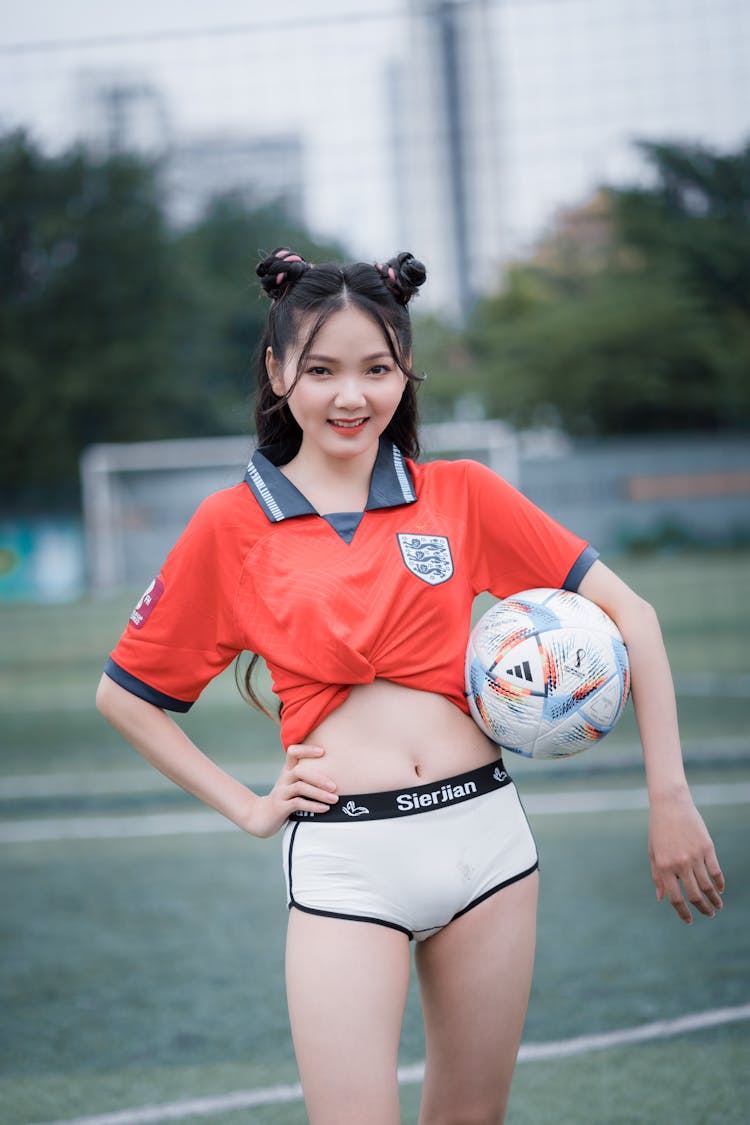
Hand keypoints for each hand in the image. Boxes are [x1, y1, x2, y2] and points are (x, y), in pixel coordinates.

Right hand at [243, 743, 337, 837]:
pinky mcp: (280, 807)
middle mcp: (284, 779)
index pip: (293, 752)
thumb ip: (308, 777)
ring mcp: (281, 792)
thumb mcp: (293, 784)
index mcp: (288, 771)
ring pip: (300, 788)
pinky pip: (297, 804)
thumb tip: (337, 774)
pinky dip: (312, 806)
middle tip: (335, 786)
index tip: (323, 751)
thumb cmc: (285, 798)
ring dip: (319, 793)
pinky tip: (324, 809)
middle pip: (299, 771)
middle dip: (319, 778)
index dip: (306, 749)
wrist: (261, 817)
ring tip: (334, 799)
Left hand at [648, 789, 724, 923]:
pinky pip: (716, 871)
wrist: (670, 804)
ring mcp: (694, 856)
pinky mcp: (707, 848)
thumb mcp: (653, 852)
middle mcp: (679, 863)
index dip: (683, 912)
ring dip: (714, 899)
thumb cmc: (659, 830)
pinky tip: (720, 889)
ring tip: (717, 906)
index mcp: (663, 866)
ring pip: (708, 886)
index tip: (689, 921)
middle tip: (708, 915)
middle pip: (694, 895)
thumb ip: (657, 876)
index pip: (675, 898)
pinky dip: (720, 883)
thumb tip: (661, 898)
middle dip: (702, 909)